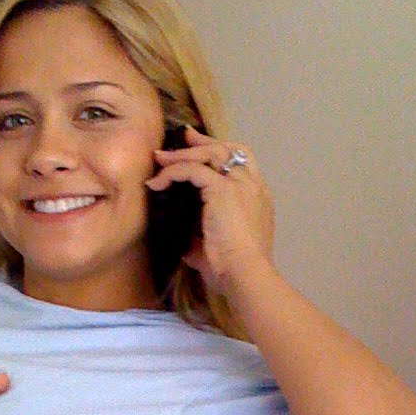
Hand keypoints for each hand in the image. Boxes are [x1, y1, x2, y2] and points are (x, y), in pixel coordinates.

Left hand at [147, 125, 275, 293]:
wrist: (245, 274)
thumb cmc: (234, 270)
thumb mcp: (217, 250)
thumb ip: (203, 240)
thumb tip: (186, 243)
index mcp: (257, 198)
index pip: (240, 163)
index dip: (219, 153)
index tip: (197, 149)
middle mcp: (252, 185)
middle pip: (227, 150)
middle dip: (202, 142)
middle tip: (180, 139)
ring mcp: (240, 184)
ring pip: (210, 153)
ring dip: (183, 154)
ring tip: (161, 160)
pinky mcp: (223, 189)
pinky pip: (193, 169)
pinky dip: (173, 172)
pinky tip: (158, 183)